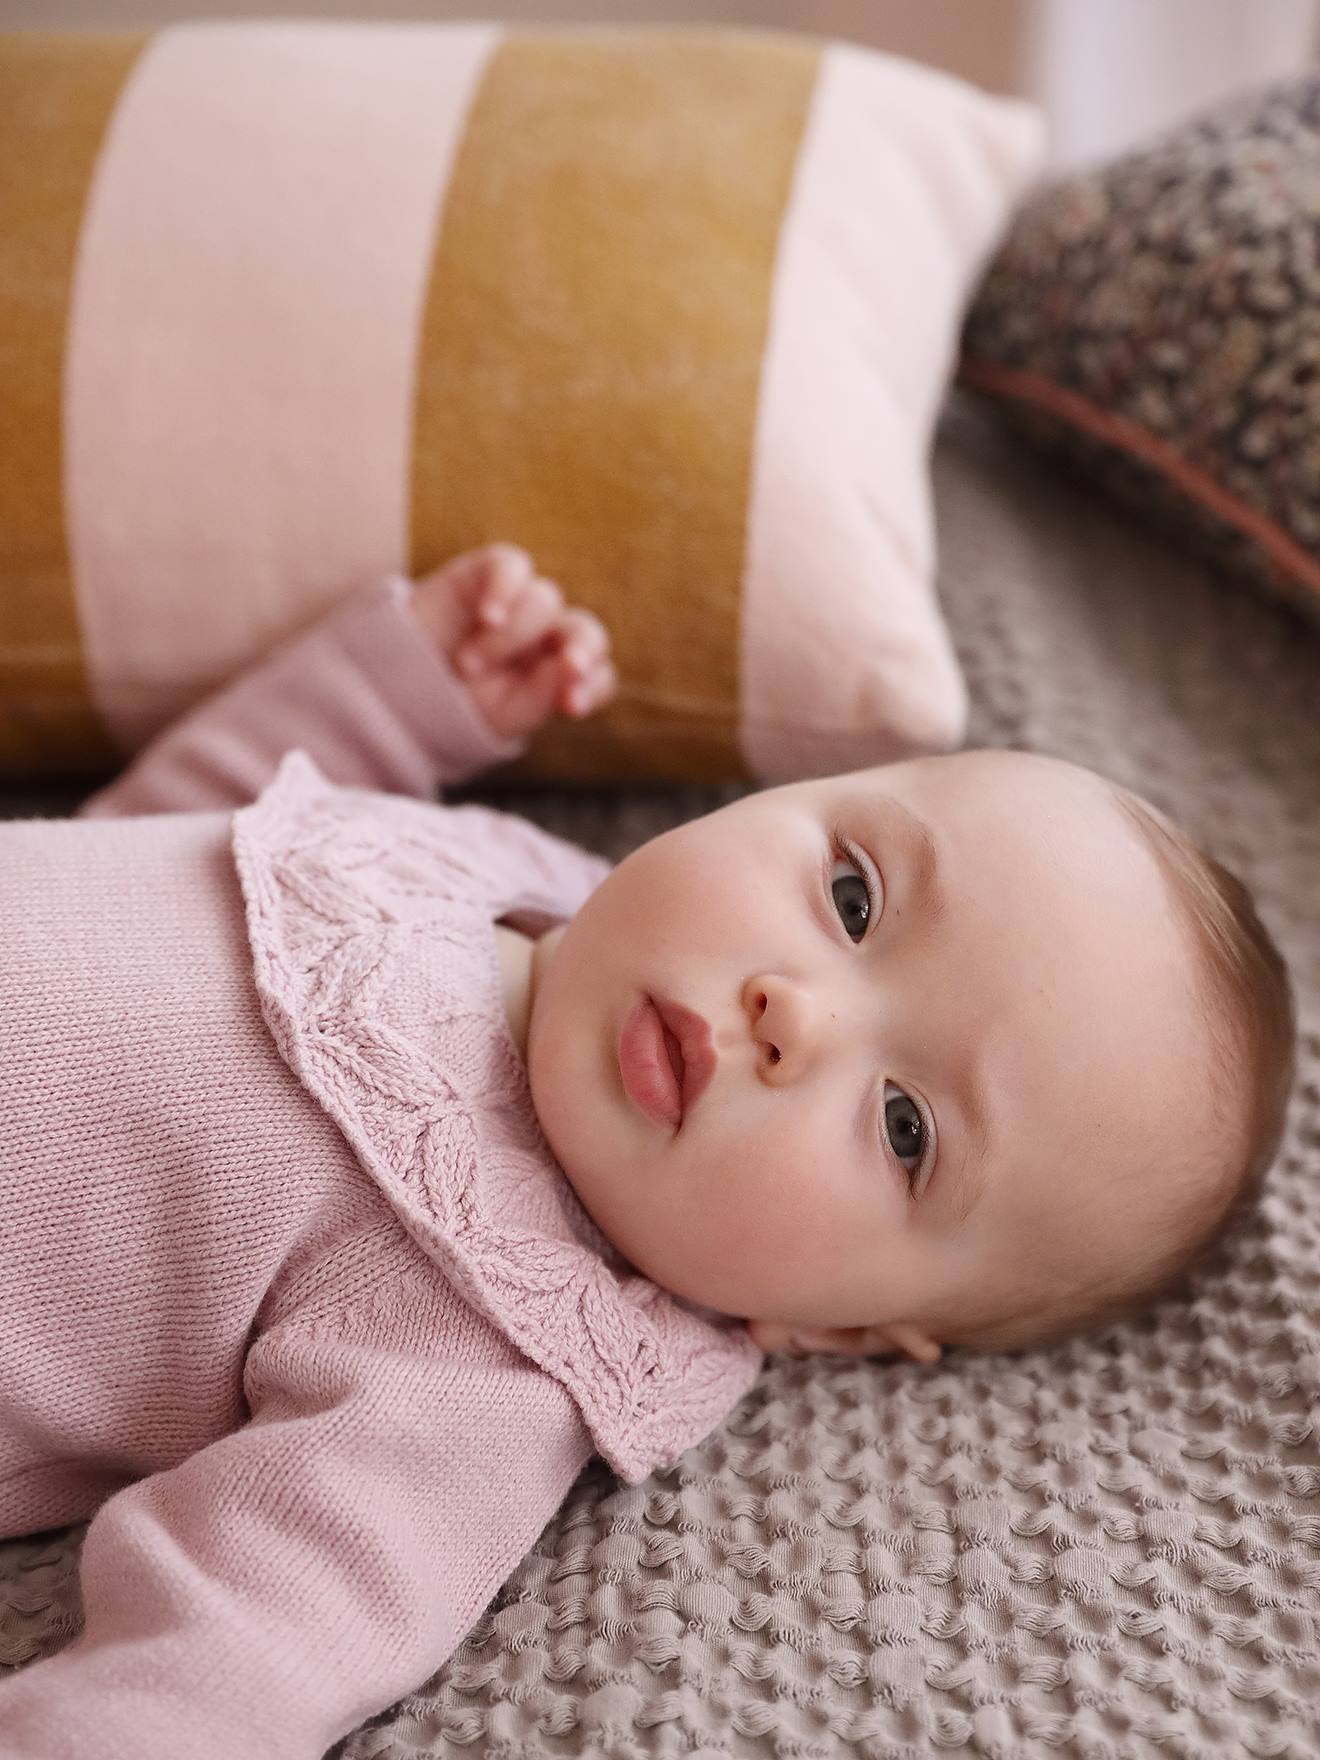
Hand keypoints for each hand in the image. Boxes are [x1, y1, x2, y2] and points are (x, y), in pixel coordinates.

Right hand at [410, 545, 616, 743]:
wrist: (392, 686)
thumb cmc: (451, 706)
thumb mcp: (497, 716)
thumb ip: (540, 697)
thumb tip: (570, 668)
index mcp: (555, 676)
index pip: (597, 675)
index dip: (592, 686)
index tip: (571, 706)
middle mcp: (545, 637)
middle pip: (586, 630)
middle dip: (583, 648)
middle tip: (569, 668)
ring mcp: (518, 603)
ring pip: (544, 602)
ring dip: (509, 639)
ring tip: (465, 666)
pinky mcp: (485, 574)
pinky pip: (511, 566)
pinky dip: (504, 589)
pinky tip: (487, 618)